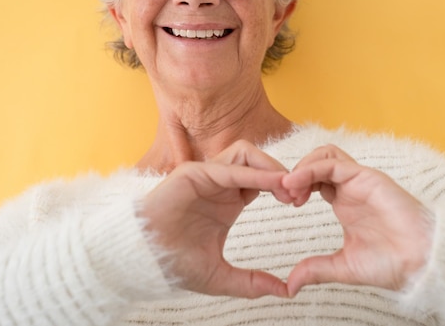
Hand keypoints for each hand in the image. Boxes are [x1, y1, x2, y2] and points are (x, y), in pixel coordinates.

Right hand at [140, 141, 291, 297]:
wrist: (143, 261)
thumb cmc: (175, 263)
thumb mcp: (222, 276)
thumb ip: (253, 282)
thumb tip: (286, 292)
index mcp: (230, 200)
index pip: (264, 180)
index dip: (284, 187)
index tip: (300, 204)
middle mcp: (220, 183)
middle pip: (258, 160)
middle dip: (282, 172)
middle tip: (299, 195)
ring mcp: (207, 175)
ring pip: (245, 153)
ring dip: (269, 166)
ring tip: (287, 188)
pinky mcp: (193, 173)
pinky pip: (229, 167)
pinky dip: (254, 174)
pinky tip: (273, 185)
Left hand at [282, 145, 433, 295]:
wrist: (419, 264)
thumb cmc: (390, 264)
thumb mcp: (342, 266)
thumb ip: (315, 269)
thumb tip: (289, 286)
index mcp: (344, 202)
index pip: (314, 180)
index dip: (296, 187)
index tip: (285, 204)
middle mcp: (351, 187)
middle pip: (317, 162)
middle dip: (296, 174)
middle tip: (284, 195)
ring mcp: (359, 180)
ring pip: (325, 154)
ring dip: (302, 166)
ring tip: (289, 187)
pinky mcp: (367, 177)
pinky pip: (333, 163)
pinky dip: (311, 168)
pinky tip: (296, 183)